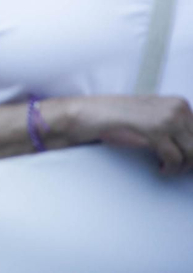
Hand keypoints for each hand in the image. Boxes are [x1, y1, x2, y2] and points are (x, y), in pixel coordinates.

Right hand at [56, 94, 192, 172]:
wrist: (89, 114)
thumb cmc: (118, 119)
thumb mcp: (152, 118)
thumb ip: (175, 127)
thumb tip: (192, 149)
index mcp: (179, 103)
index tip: (187, 163)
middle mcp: (177, 107)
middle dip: (190, 162)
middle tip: (177, 169)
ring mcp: (167, 117)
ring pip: (192, 153)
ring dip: (181, 168)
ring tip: (167, 169)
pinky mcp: (155, 130)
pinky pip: (174, 158)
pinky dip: (169, 169)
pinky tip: (159, 169)